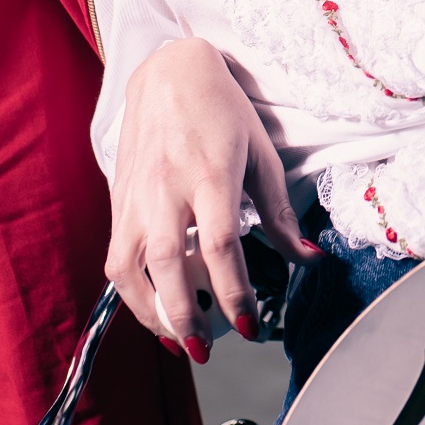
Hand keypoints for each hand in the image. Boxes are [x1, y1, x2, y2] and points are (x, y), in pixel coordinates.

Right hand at [106, 38, 316, 359]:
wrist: (168, 73)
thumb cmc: (222, 110)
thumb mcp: (261, 155)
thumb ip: (279, 213)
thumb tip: (308, 258)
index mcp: (210, 174)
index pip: (221, 246)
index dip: (235, 293)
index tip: (251, 326)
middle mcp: (166, 188)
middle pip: (169, 264)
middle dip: (185, 316)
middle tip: (206, 351)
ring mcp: (135, 194)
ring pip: (129, 267)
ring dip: (150, 312)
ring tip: (177, 340)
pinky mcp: (117, 199)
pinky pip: (116, 255)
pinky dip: (131, 290)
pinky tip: (153, 309)